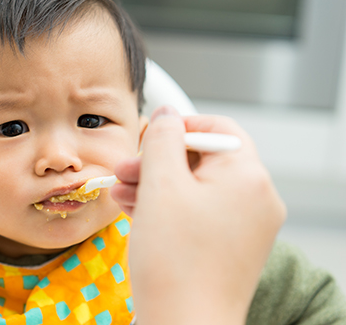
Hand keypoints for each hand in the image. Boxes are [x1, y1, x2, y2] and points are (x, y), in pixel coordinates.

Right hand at [112, 106, 285, 324]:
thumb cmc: (175, 264)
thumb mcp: (160, 186)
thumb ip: (161, 141)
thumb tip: (166, 114)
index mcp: (248, 177)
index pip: (217, 129)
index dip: (178, 127)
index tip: (147, 137)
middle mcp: (256, 199)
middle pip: (203, 159)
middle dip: (158, 161)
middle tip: (124, 170)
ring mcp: (245, 226)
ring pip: (196, 188)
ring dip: (156, 185)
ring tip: (121, 194)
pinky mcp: (230, 247)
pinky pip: (198, 213)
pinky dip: (168, 208)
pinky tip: (135, 211)